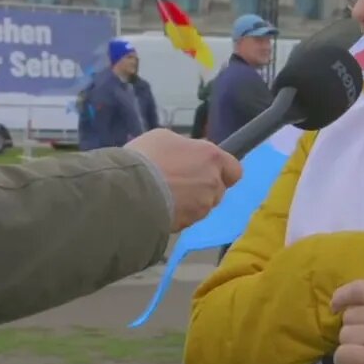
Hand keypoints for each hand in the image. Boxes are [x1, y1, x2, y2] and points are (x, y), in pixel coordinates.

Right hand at [126, 128, 242, 231]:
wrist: (129, 190)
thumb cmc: (146, 156)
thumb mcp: (164, 138)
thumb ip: (185, 149)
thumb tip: (186, 156)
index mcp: (212, 158)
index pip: (234, 170)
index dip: (223, 171)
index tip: (207, 170)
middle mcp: (213, 183)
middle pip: (217, 189)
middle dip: (202, 188)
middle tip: (178, 183)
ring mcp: (202, 207)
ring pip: (202, 207)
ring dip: (189, 203)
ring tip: (164, 196)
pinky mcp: (187, 225)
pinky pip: (186, 220)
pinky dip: (176, 216)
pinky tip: (158, 208)